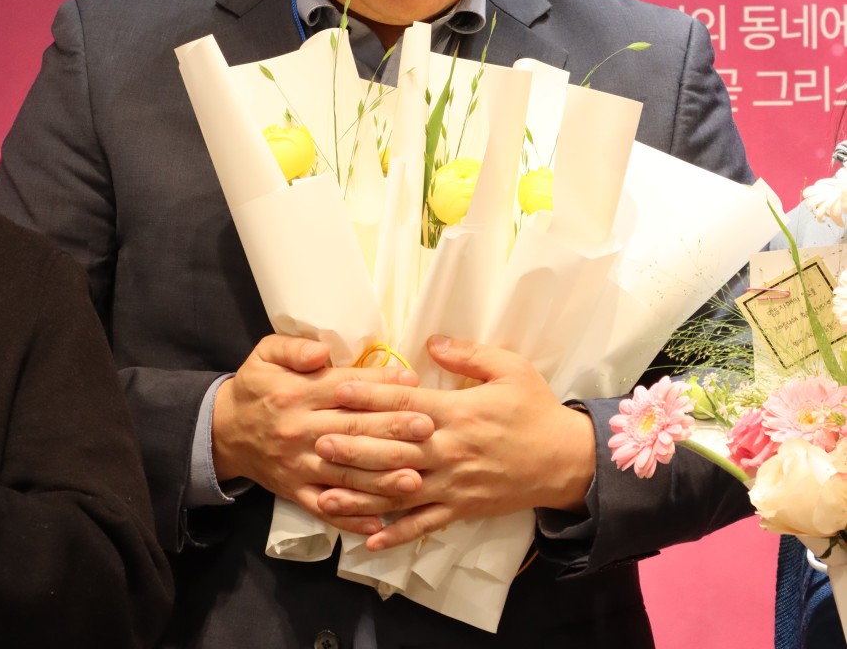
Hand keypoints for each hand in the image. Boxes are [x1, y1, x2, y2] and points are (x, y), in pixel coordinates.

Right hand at [211, 334, 434, 533]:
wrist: (224, 432)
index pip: (345, 389)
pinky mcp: (295, 492)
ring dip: (380, 479)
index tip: (412, 383)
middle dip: (392, 431)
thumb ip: (295, 347)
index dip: (379, 386)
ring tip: (415, 478)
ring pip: (344, 475)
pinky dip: (350, 518)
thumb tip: (323, 351)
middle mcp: (299, 432)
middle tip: (427, 429)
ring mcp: (298, 466)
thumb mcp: (266, 354)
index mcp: (296, 394)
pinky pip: (324, 509)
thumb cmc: (256, 387)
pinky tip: (379, 523)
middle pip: (351, 432)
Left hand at [314, 335, 595, 548]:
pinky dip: (396, 534)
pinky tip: (368, 540)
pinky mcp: (461, 509)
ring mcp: (454, 484)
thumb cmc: (536, 408)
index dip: (371, 397)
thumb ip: (469, 354)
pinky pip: (424, 525)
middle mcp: (450, 450)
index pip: (406, 405)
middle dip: (354, 446)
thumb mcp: (510, 368)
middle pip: (393, 449)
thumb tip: (431, 341)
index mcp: (458, 413)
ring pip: (400, 490)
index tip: (339, 390)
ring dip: (361, 493)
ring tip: (324, 493)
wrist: (566, 460)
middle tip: (316, 441)